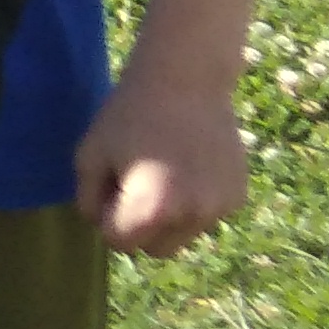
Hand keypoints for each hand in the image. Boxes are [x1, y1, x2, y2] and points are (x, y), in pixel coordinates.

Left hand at [73, 59, 251, 255]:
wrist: (186, 78)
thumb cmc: (129, 114)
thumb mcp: (90, 155)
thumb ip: (89, 201)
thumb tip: (104, 229)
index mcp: (152, 210)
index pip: (120, 243)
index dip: (109, 216)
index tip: (113, 185)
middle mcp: (192, 216)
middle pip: (156, 249)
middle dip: (141, 226)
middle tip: (136, 182)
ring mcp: (220, 207)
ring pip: (184, 235)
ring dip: (171, 216)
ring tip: (165, 170)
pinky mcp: (238, 196)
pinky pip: (206, 215)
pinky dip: (195, 201)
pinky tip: (190, 164)